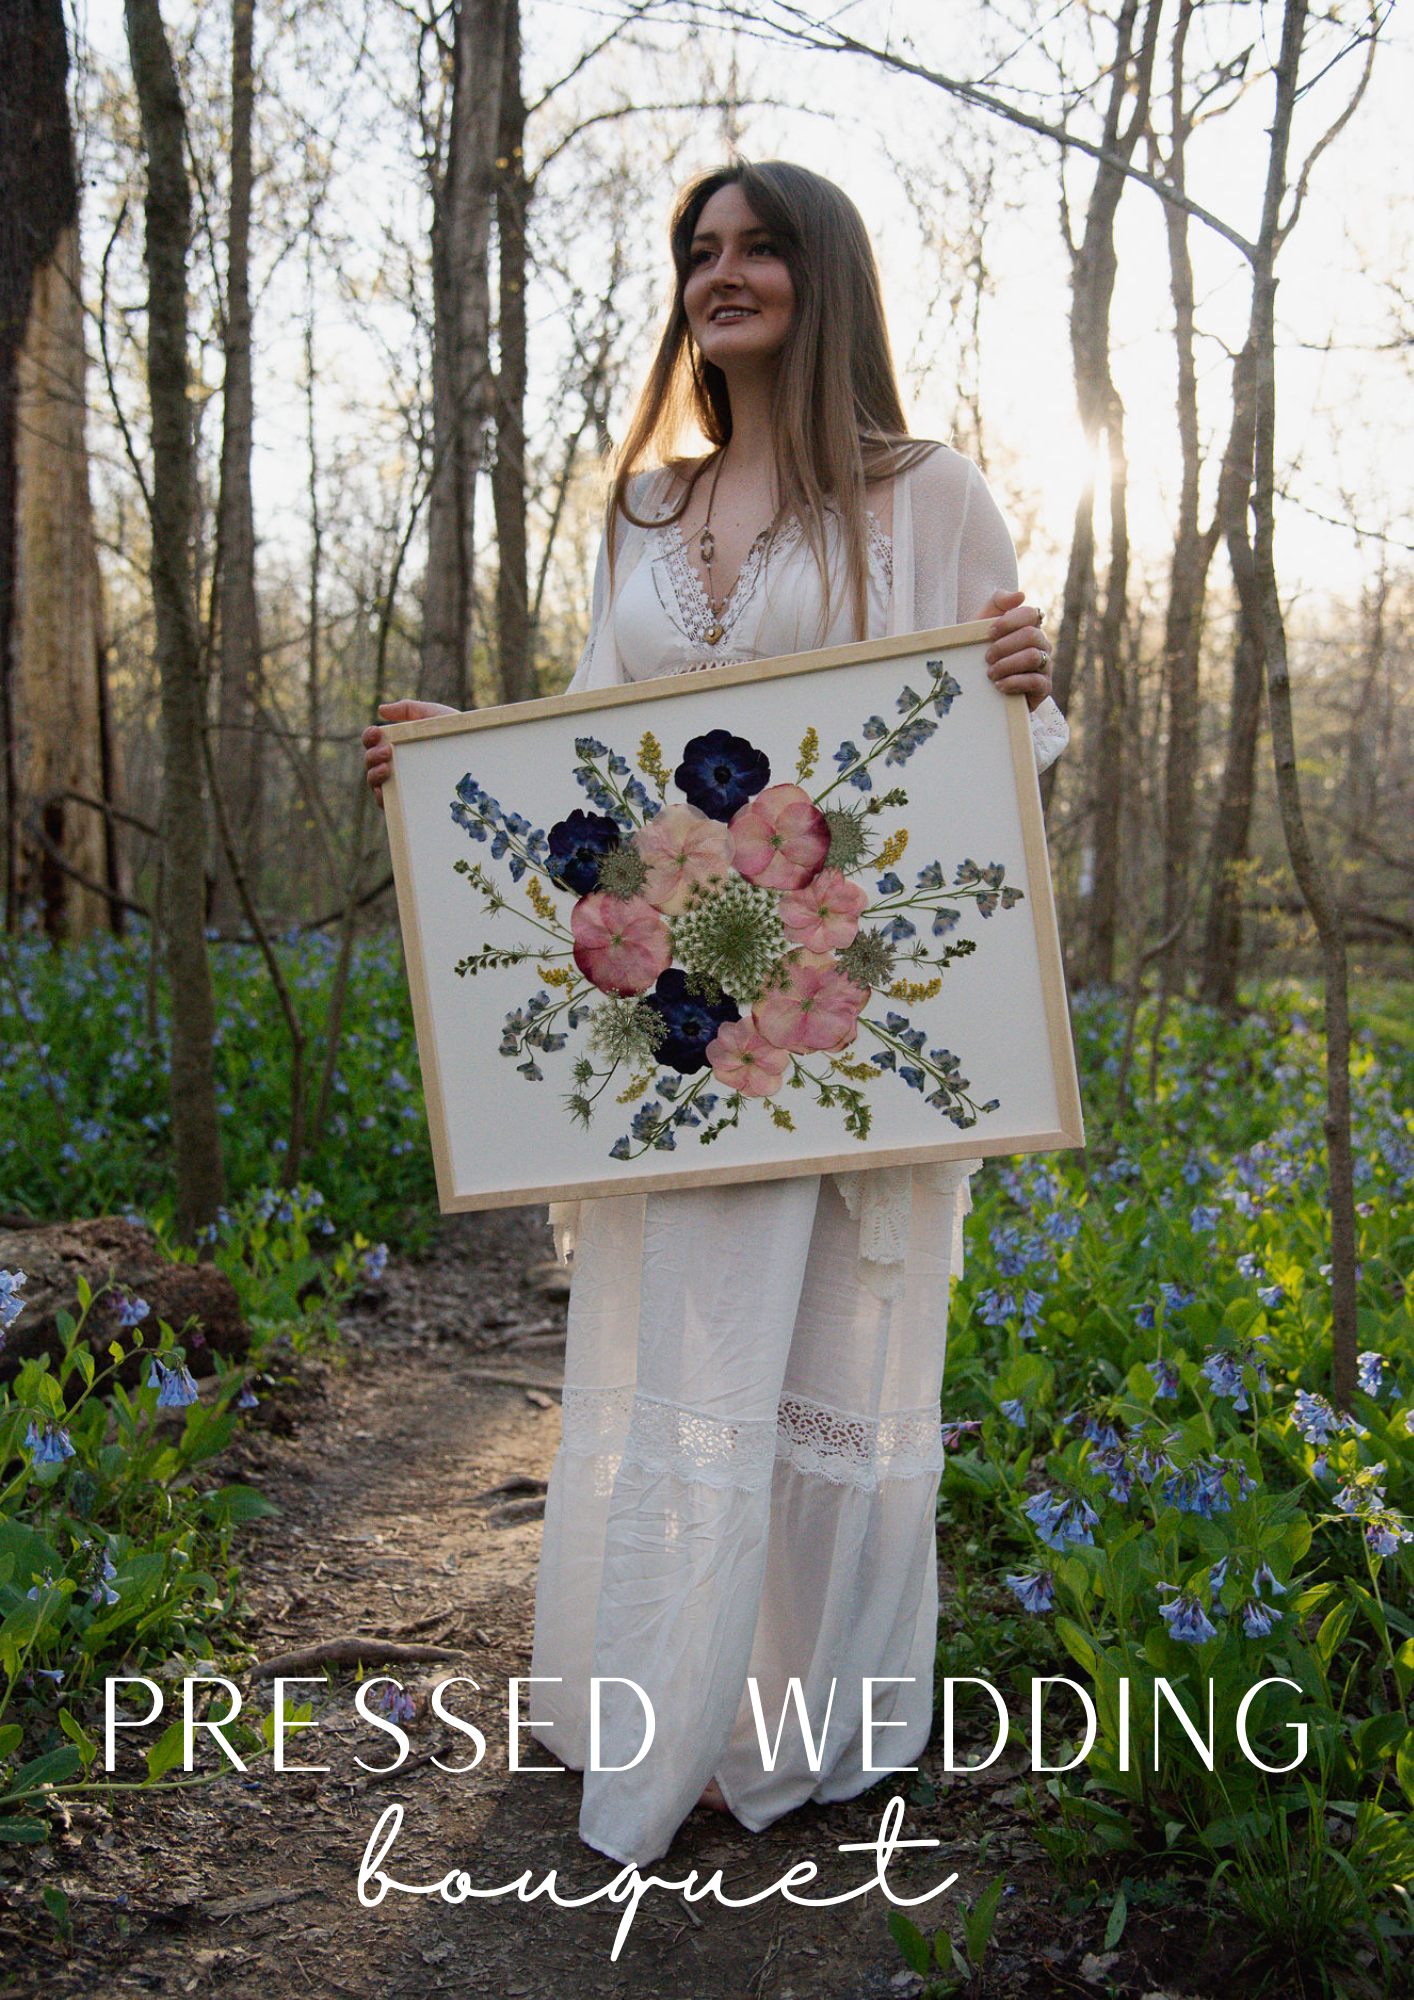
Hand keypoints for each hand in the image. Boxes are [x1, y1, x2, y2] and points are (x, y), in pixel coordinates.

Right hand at [363, 700, 458, 810]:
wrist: (478, 756)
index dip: (369, 737)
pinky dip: (382, 797)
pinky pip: (388, 804)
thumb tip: (381, 710)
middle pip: (370, 762)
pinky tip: (386, 791)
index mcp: (397, 745)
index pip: (373, 742)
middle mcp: (395, 765)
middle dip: (372, 755)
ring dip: (374, 774)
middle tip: (386, 751)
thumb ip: (409, 709)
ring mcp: (401, 785)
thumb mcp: (434, 716)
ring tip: (387, 767)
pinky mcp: (410, 804)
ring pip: (375, 783)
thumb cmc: (457, 734)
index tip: (376, 732)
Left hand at [980, 589, 1051, 710]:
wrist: (980, 686)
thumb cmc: (982, 650)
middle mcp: (1042, 644)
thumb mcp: (983, 623)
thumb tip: (1020, 595)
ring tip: (990, 673)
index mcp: (1030, 626)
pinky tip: (999, 685)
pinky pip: (1036, 681)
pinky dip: (1015, 682)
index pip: (1031, 614)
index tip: (990, 632)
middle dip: (1005, 646)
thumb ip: (998, 602)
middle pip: (1031, 635)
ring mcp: (1045, 665)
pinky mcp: (1043, 687)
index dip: (1010, 621)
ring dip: (1008, 664)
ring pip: (1033, 657)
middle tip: (987, 657)